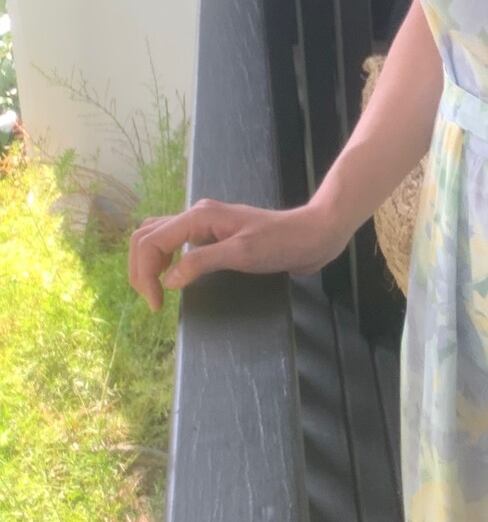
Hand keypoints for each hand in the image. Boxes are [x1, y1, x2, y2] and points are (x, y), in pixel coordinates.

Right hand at [128, 198, 349, 311]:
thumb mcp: (242, 254)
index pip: (152, 241)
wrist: (313, 236)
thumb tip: (167, 279)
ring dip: (149, 261)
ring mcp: (205, 225)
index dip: (145, 274)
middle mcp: (197, 216)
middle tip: (151, 301)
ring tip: (154, 290)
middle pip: (147, 235)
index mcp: (199, 217)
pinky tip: (172, 277)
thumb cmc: (281, 242)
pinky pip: (177, 243)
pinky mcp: (215, 236)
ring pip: (158, 236)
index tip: (157, 305)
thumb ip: (203, 262)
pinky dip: (165, 258)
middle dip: (141, 267)